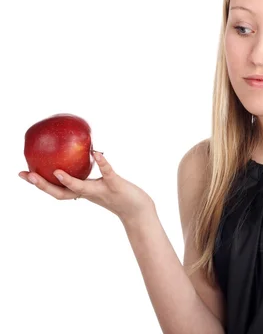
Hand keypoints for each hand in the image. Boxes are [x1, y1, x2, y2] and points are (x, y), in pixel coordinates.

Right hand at [19, 151, 154, 222]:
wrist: (138, 210)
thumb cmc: (120, 196)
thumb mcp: (101, 185)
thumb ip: (90, 176)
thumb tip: (83, 152)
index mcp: (82, 192)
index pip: (56, 190)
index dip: (39, 184)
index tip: (23, 174)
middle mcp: (88, 193)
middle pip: (60, 192)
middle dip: (42, 184)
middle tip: (25, 175)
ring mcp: (102, 190)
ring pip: (81, 187)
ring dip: (68, 180)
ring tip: (56, 171)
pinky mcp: (116, 184)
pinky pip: (108, 172)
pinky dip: (102, 163)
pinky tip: (97, 153)